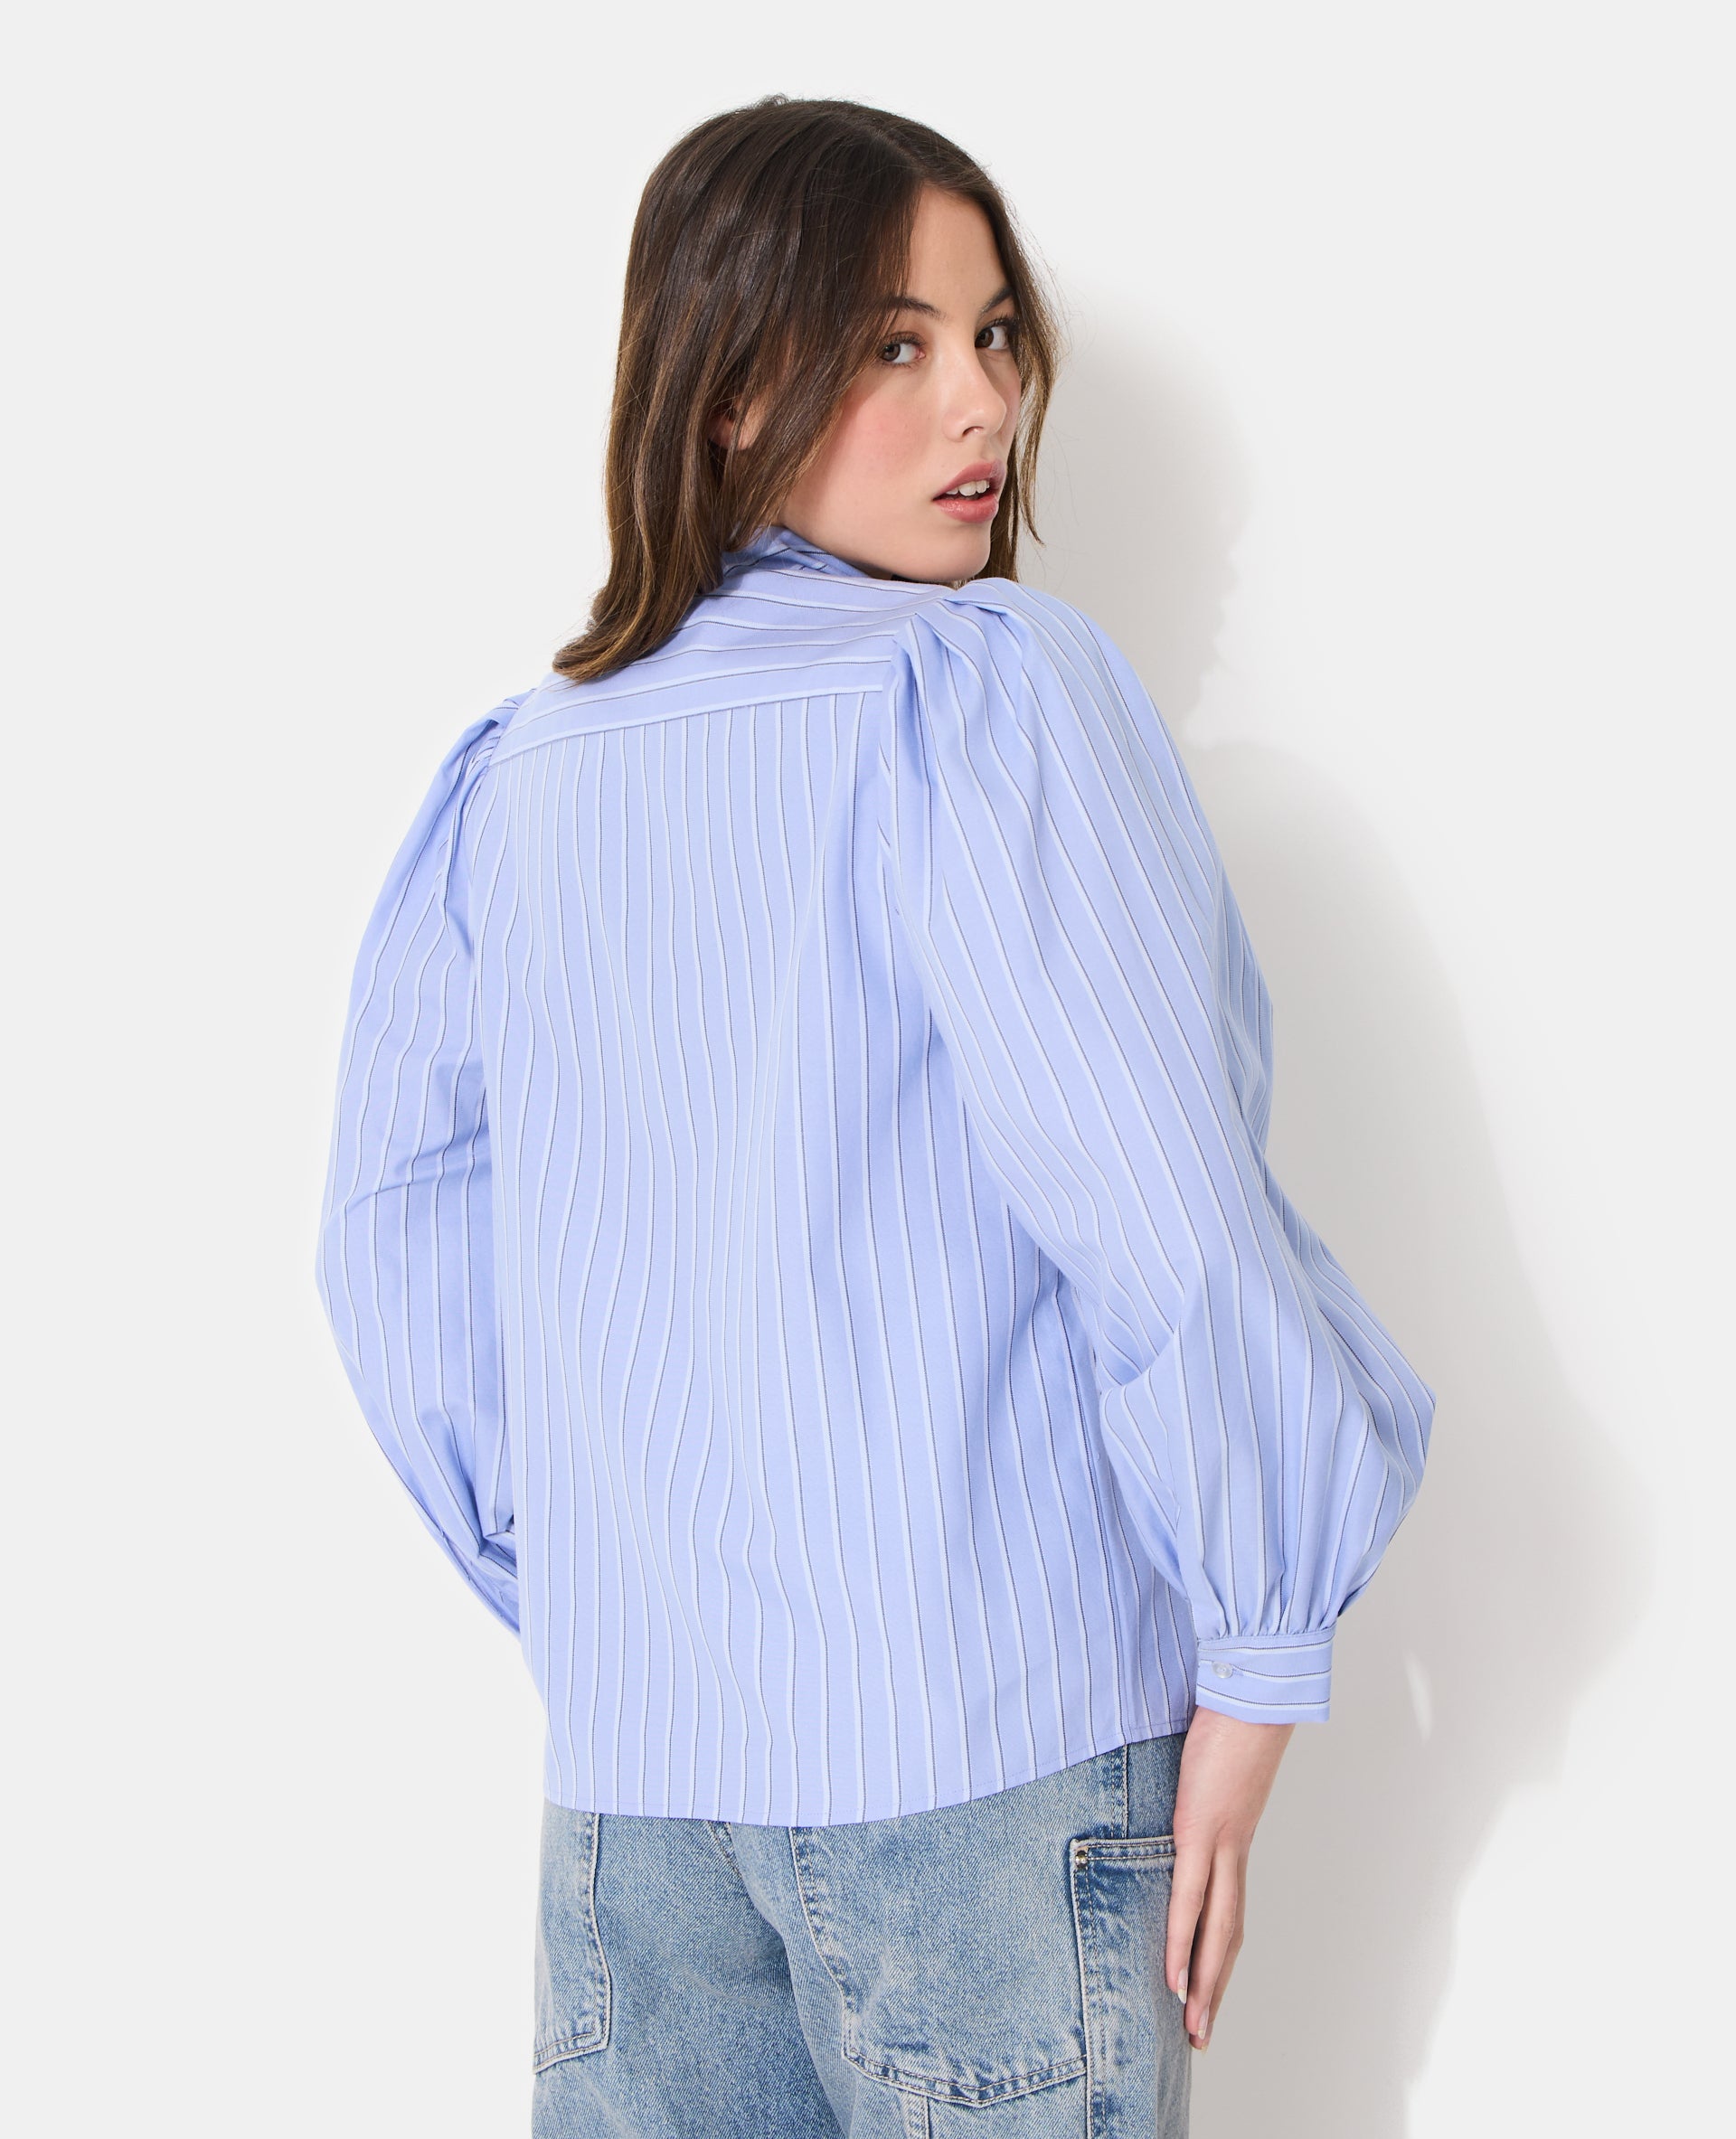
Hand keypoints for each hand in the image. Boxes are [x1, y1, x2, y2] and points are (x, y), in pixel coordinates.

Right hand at [1165, 1703, 1294, 2049]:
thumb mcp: (1212, 1757)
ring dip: (1203, 1982)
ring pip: (1214, 1930)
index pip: (1228, 1908)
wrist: (1255, 1691)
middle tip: (1200, 2033)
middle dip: (1214, 1986)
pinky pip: (1189, 1897)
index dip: (1217, 1952)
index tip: (1205, 1988)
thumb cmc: (1233, 1713)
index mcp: (1233, 1836)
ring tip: (1191, 2024)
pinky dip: (1182, 1940)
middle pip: (1227, 1934)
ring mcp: (1220, 1842)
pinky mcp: (1202, 1828)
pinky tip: (1173, 1975)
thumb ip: (1198, 1777)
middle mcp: (1232, 1849)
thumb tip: (1180, 1776)